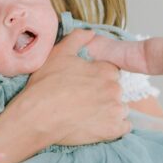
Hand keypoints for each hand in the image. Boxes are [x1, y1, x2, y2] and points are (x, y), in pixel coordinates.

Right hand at [14, 29, 130, 147]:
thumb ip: (78, 38)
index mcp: (105, 70)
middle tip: (83, 97)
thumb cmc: (47, 84)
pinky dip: (114, 126)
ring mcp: (115, 111)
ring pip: (120, 107)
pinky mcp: (113, 130)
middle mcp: (114, 89)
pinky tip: (97, 123)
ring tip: (88, 112)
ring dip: (109, 109)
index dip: (97, 75)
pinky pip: (123, 126)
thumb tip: (91, 32)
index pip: (111, 70)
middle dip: (103, 92)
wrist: (38, 115)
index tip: (85, 82)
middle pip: (115, 89)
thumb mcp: (59, 53)